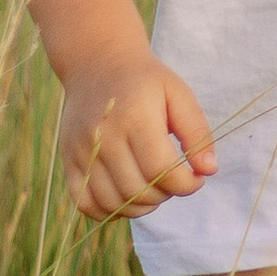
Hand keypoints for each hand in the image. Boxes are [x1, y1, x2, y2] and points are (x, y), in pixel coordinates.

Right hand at [60, 51, 217, 219]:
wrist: (97, 64)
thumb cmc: (146, 81)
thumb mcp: (179, 95)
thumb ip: (197, 133)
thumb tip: (209, 171)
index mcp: (134, 116)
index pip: (161, 170)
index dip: (186, 185)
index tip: (196, 179)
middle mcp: (103, 136)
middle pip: (137, 190)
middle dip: (165, 195)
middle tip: (173, 180)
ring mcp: (80, 150)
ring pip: (112, 202)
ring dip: (140, 207)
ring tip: (153, 189)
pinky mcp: (68, 160)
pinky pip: (85, 204)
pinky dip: (108, 211)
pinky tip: (127, 197)